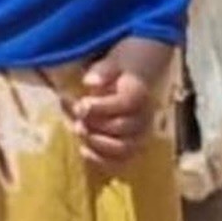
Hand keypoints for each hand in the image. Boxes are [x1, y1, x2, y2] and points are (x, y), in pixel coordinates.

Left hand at [74, 38, 173, 167]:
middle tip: (76, 117)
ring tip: (79, 131)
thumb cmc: (123, 67)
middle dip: (95, 124)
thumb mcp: (114, 59)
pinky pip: (122, 161)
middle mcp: (145, 116)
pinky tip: (84, 150)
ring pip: (124, 148)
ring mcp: (140, 133)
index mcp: (140, 93)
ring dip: (98, 144)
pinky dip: (103, 161)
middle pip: (123, 127)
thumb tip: (90, 82)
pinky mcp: (132, 145)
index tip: (81, 104)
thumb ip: (103, 70)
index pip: (124, 104)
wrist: (138, 73)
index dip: (100, 107)